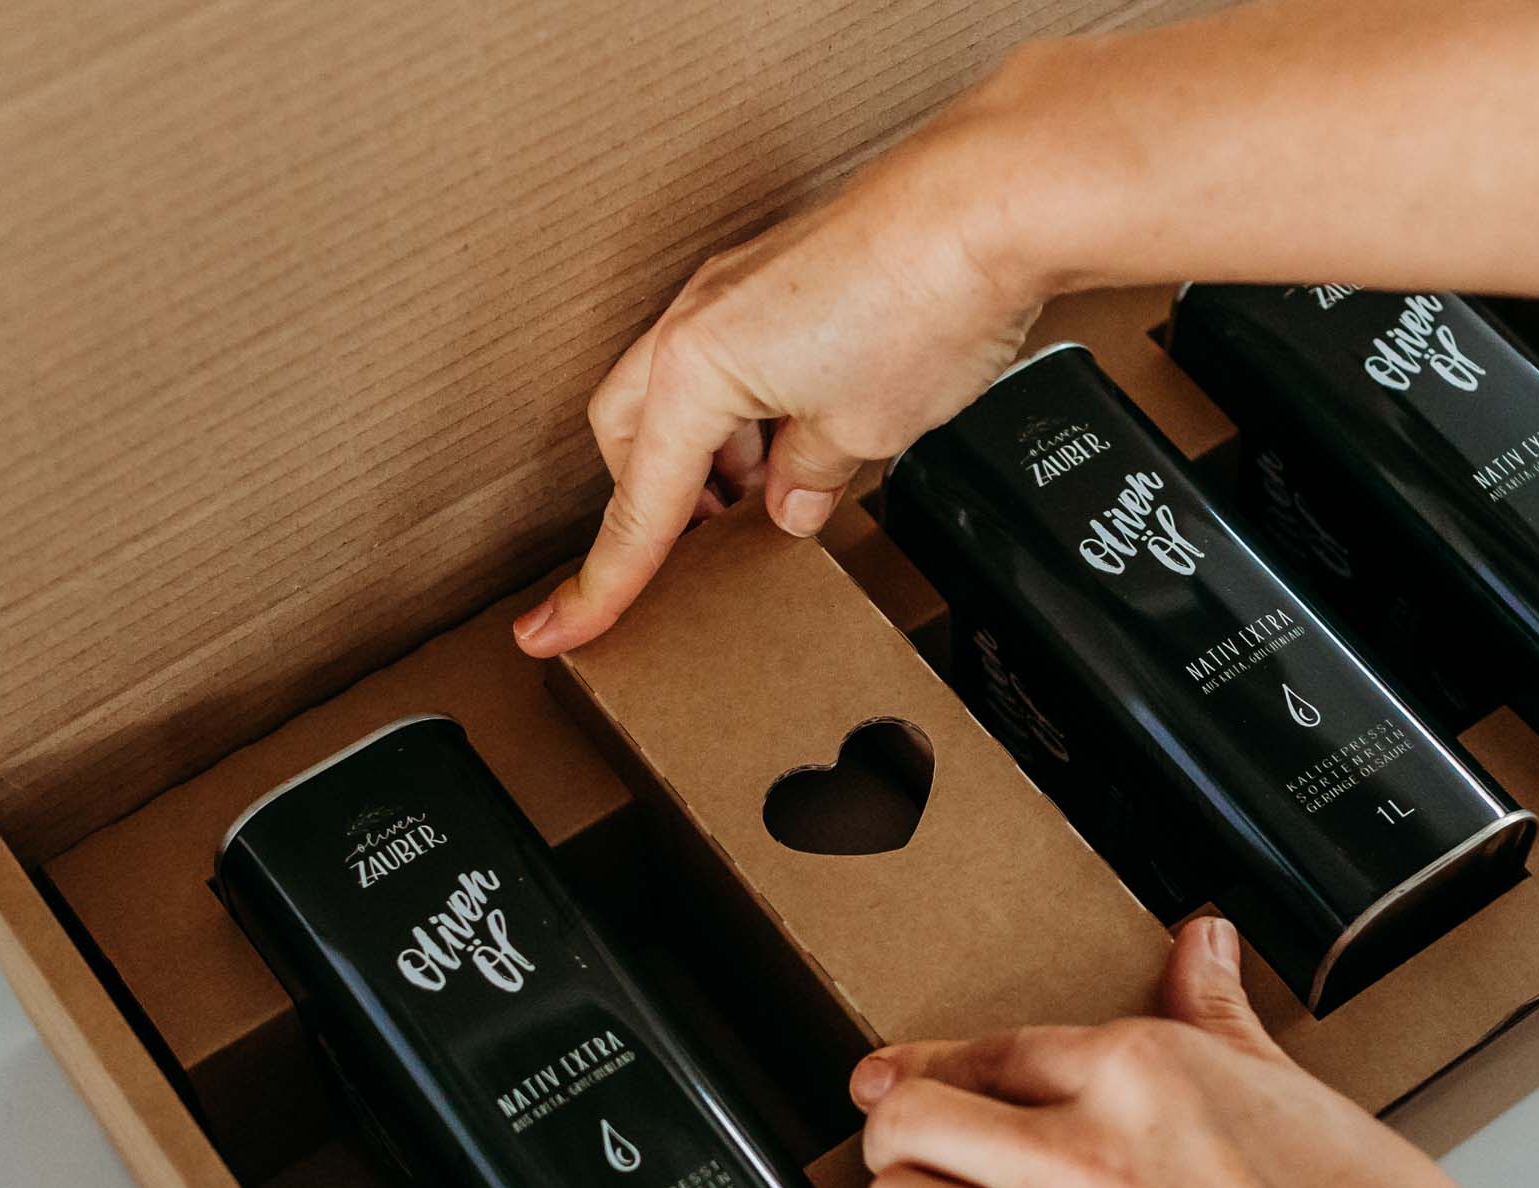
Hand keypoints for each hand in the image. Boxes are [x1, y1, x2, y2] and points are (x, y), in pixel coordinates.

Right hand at [513, 125, 1044, 657]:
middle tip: (710, 546)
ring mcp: (737, 288)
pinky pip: (732, 356)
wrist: (986, 205)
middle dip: (660, 499)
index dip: (601, 586)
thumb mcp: (862, 433)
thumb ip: (807, 481)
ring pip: (683, 393)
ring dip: (717, 453)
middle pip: (631, 435)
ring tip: (787, 488)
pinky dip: (753, 407)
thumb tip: (788, 503)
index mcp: (692, 370)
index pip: (638, 509)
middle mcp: (697, 320)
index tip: (552, 632)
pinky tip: (814, 430)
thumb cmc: (923, 303)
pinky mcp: (781, 273)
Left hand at [849, 918, 1538, 1187]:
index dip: (936, 1066)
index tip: (907, 1077)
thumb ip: (1215, 1016)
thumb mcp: (1292, 1087)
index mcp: (1141, 1073)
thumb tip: (1197, 943)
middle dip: (900, 1134)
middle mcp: (1084, 1157)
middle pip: (908, 1122)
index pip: (989, 1049)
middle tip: (915, 1150)